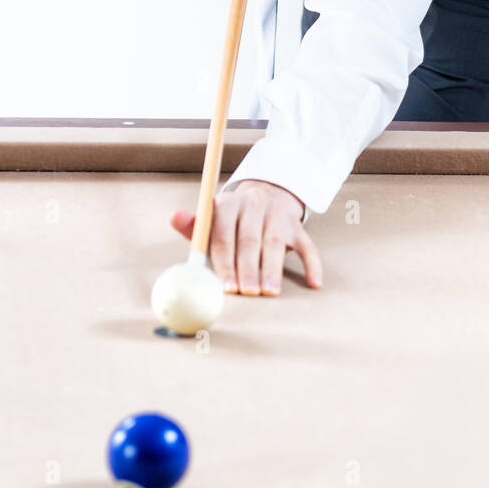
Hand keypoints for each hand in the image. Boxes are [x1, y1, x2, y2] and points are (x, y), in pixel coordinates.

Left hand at [170, 180, 321, 295]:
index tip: (226, 286)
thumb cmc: (232, 220)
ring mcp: (278, 214)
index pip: (224, 234)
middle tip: (247, 292)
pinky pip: (307, 245)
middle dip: (247, 268)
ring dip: (272, 268)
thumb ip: (195, 226)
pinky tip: (314, 283)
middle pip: (250, 239)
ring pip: (275, 243)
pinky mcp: (297, 226)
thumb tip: (174, 217)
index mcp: (227, 204)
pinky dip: (312, 264)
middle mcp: (254, 204)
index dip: (224, 262)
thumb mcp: (212, 219)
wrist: (266, 194)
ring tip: (269, 292)